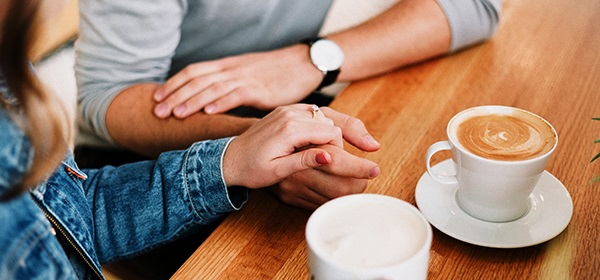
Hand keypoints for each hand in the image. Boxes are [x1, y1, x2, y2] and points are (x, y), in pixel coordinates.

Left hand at [153, 45, 321, 118]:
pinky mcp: (260, 89)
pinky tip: (207, 112)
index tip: (157, 97)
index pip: (193, 71)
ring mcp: (246, 78)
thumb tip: (211, 102)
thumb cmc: (276, 74)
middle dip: (175, 95)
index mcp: (227, 66)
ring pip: (212, 88)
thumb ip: (229, 86)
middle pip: (197, 80)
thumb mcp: (247, 75)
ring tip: (175, 114)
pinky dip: (220, 103)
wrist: (303, 64)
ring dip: (192, 101)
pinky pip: (236, 95)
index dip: (173, 83)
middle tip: (157, 111)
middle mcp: (232, 70)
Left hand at [222, 104, 343, 187]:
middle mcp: (289, 114)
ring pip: (321, 115)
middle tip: (321, 158)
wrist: (230, 159)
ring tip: (313, 150)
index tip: (329, 162)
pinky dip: (314, 124)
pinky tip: (306, 140)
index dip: (336, 148)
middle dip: (331, 140)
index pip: (331, 132)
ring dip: (323, 132)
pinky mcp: (283, 110)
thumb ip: (304, 161)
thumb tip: (328, 157)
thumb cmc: (252, 169)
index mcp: (290, 129)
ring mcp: (285, 109)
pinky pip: (309, 112)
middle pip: (328, 122)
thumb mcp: (278, 171)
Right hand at [270, 107, 380, 208]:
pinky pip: (317, 204)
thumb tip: (373, 145)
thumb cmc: (283, 128)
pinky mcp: (286, 197)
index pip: (338, 160)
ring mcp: (290, 185)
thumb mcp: (317, 116)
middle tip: (367, 178)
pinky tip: (335, 191)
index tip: (373, 170)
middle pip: (338, 186)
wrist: (241, 153)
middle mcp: (295, 167)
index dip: (358, 167)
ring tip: (355, 184)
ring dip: (346, 194)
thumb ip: (347, 127)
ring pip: (330, 198)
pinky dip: (330, 199)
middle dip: (357, 184)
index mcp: (303, 144)